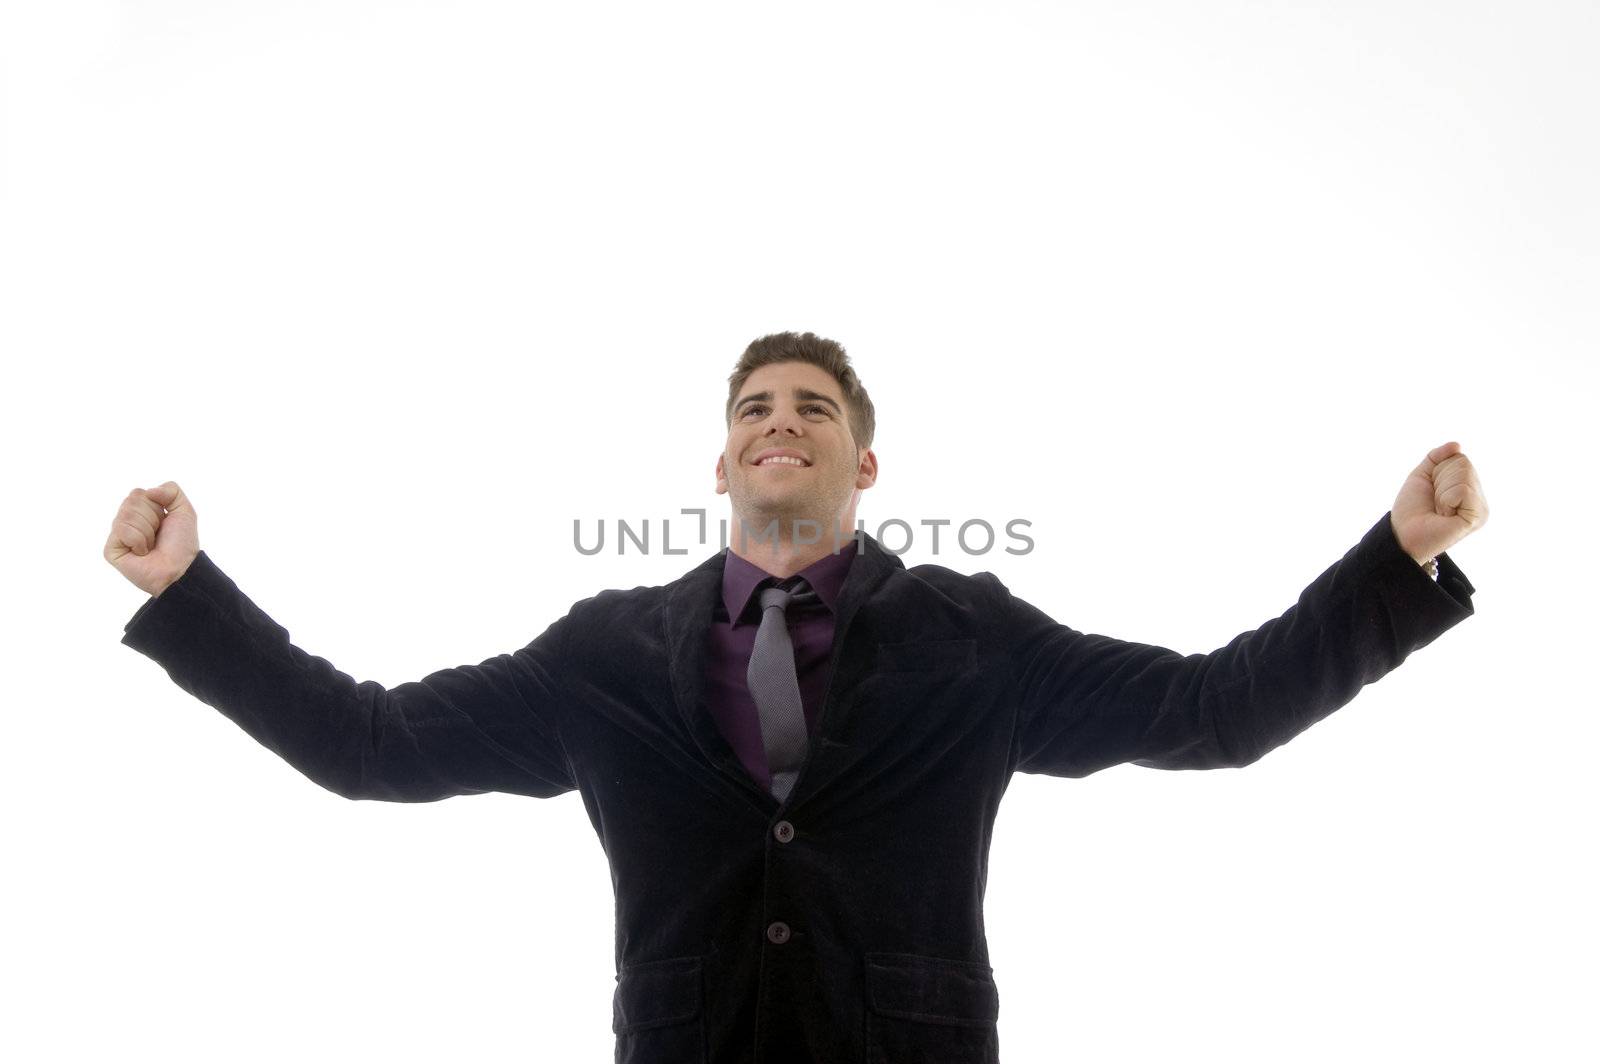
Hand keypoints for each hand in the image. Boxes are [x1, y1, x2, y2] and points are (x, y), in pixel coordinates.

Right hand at [104, 481, 199, 596]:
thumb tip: (149, 491)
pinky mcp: (110, 549)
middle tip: (157, 536)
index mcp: (141, 511)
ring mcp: (117, 535)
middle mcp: (126, 521)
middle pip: (131, 501)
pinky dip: (138, 541)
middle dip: (152, 518)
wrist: (180, 568)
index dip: (156, 506)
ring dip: (147, 531)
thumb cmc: (181, 543)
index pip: (138, 493)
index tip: (164, 522)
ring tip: (150, 546)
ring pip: (126, 514)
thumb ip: (171, 490)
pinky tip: (141, 553)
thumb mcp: (184, 510)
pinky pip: (122, 530)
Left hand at [1389, 442, 1488, 564]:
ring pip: (1464, 475)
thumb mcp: (1423, 475)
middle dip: (1440, 480)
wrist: (1402, 533)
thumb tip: (1457, 445)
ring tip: (1439, 509)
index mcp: (1468, 487)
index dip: (1438, 471)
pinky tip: (1444, 515)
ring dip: (1441, 491)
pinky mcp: (1478, 517)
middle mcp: (1478, 498)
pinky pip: (1462, 490)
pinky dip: (1446, 499)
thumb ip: (1438, 457)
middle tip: (1434, 502)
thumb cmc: (1412, 508)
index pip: (1460, 458)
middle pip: (1463, 464)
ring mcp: (1481, 508)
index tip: (1432, 491)